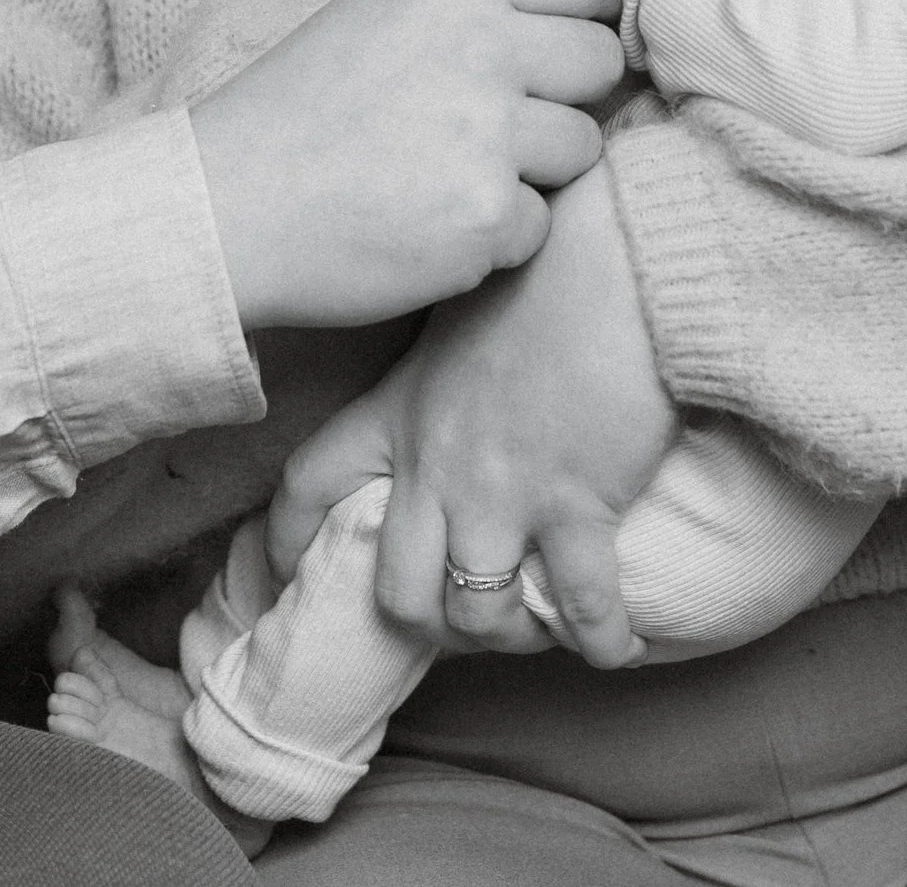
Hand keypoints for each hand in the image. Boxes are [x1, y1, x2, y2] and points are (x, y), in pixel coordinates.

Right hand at [190, 0, 621, 329]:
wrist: (226, 206)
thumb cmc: (303, 107)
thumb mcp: (386, 9)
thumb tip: (587, 9)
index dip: (585, 14)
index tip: (554, 46)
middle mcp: (482, 42)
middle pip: (602, 60)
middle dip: (566, 95)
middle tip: (495, 121)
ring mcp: (488, 131)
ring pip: (582, 146)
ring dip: (533, 169)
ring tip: (447, 171)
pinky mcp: (486, 214)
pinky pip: (540, 224)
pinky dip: (495, 234)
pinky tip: (427, 221)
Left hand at [267, 165, 674, 670]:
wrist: (622, 261)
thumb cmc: (548, 265)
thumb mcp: (460, 307)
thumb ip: (440, 359)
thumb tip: (452, 370)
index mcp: (400, 409)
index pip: (311, 482)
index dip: (287, 538)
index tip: (284, 568)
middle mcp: (438, 465)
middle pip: (397, 585)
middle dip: (423, 617)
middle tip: (454, 612)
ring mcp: (503, 495)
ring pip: (475, 614)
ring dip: (505, 632)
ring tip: (534, 624)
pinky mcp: (576, 510)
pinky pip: (581, 610)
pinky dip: (601, 640)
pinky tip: (614, 644)